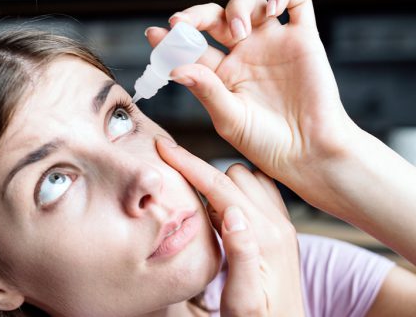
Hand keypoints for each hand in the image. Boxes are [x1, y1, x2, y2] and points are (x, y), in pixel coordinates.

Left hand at [146, 0, 357, 195]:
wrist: (309, 152)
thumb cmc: (266, 143)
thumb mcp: (229, 119)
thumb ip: (205, 90)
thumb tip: (176, 69)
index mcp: (221, 74)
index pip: (191, 47)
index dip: (171, 38)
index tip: (154, 34)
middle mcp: (244, 54)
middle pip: (215, 18)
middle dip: (196, 15)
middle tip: (183, 23)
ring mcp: (272, 43)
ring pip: (250, 2)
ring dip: (238, 6)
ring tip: (239, 31)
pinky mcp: (303, 39)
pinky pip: (297, 1)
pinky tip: (271, 9)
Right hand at [155, 135, 303, 316]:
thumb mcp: (243, 300)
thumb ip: (240, 255)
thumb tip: (230, 212)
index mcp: (264, 237)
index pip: (220, 186)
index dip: (189, 164)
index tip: (164, 147)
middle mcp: (278, 224)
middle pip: (234, 175)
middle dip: (203, 174)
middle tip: (180, 192)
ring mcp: (283, 224)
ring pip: (248, 178)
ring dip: (222, 183)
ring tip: (202, 206)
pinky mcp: (282, 229)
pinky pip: (261, 190)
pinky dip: (238, 190)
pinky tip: (224, 212)